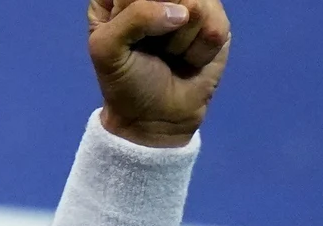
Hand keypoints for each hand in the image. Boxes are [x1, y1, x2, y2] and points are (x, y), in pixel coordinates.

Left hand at [88, 0, 231, 147]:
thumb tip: (181, 12)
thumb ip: (134, 17)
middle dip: (160, 24)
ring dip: (180, 41)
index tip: (132, 37)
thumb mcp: (107, 49)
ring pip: (196, 4)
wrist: (157, 116)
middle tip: (151, 45)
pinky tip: (189, 59)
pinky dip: (199, 51)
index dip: (138, 10)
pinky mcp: (215, 19)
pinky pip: (215, 26)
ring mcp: (188, 3)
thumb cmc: (126, 81)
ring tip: (170, 54)